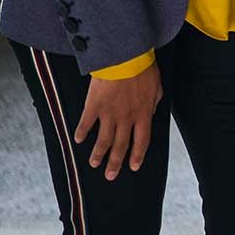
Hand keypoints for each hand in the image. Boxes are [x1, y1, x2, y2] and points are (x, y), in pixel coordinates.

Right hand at [76, 65, 162, 179]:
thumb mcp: (157, 88)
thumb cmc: (144, 70)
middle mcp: (126, 118)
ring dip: (98, 154)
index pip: (142, 141)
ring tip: (94, 164)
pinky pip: (86, 123)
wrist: (126, 59)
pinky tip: (77, 140)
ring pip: (103, 140)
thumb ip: (154, 103)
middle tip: (110, 175)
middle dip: (115, 162)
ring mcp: (109, 114)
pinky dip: (81, 132)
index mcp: (144, 114)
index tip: (133, 167)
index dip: (137, 155)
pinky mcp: (94, 106)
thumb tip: (151, 112)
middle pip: (121, 145)